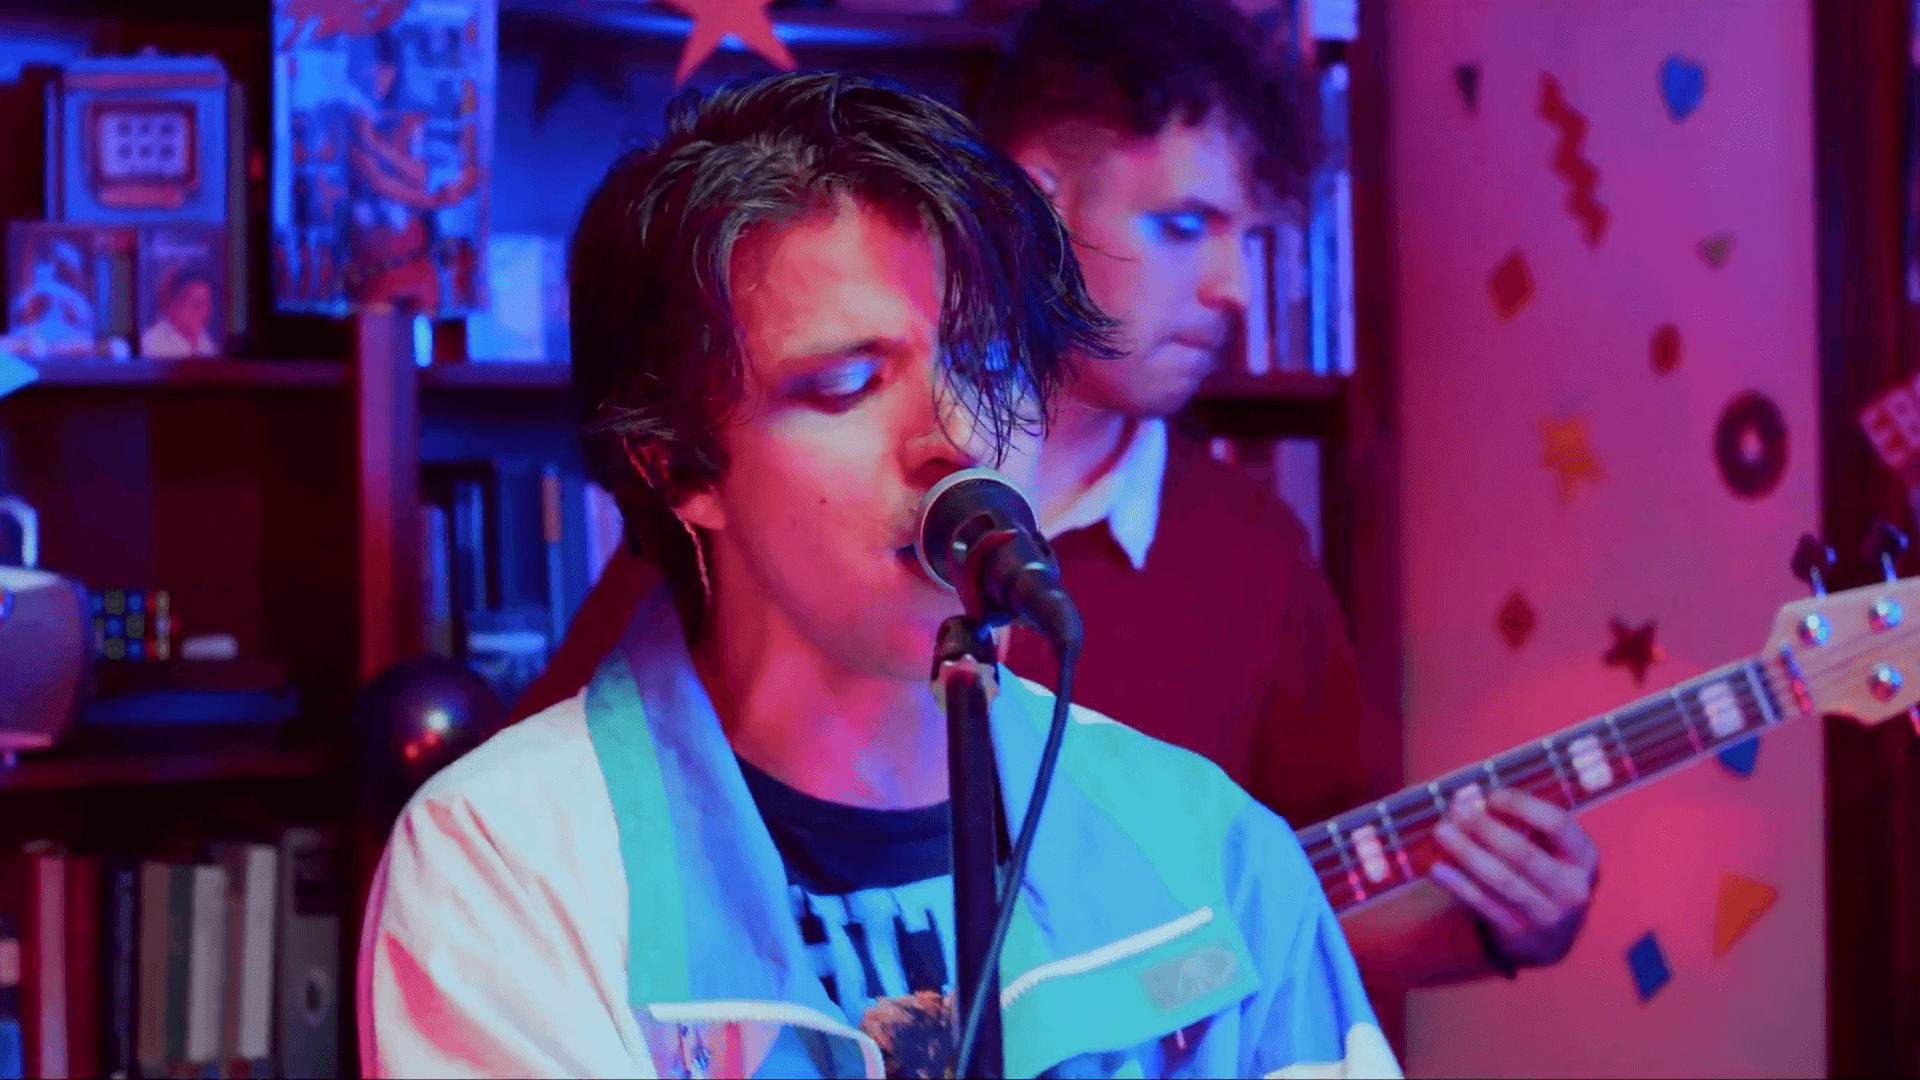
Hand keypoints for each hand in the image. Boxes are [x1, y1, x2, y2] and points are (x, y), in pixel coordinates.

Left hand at [1430, 788, 1599, 969]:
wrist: (1548, 942)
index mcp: (1584, 857)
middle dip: (1485, 827)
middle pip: (1523, 853)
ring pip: (1500, 879)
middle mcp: (1572, 888)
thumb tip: (1466, 795)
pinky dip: (1458, 884)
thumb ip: (1513, 820)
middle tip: (1457, 809)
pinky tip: (1438, 868)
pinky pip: (1483, 904)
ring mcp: (1546, 915)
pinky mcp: (1518, 934)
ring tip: (1441, 832)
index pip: (1557, 824)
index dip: (1521, 805)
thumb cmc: (1542, 878)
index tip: (1491, 795)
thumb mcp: (1545, 849)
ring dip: (1467, 852)